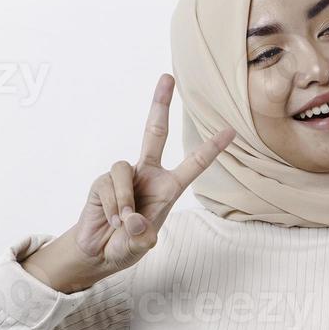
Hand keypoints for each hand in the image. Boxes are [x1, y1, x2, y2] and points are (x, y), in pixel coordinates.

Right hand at [75, 73, 235, 273]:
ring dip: (124, 200)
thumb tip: (135, 221)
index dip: (211, 148)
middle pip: (154, 132)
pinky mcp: (102, 182)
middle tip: (167, 76)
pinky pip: (108, 184)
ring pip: (123, 169)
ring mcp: (125, 176)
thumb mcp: (140, 248)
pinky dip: (111, 205)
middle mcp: (148, 176)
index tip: (231, 130)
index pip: (194, 165)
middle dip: (159, 104)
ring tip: (122, 222)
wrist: (97, 252)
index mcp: (168, 189)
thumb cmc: (126, 246)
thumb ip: (140, 238)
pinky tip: (110, 219)